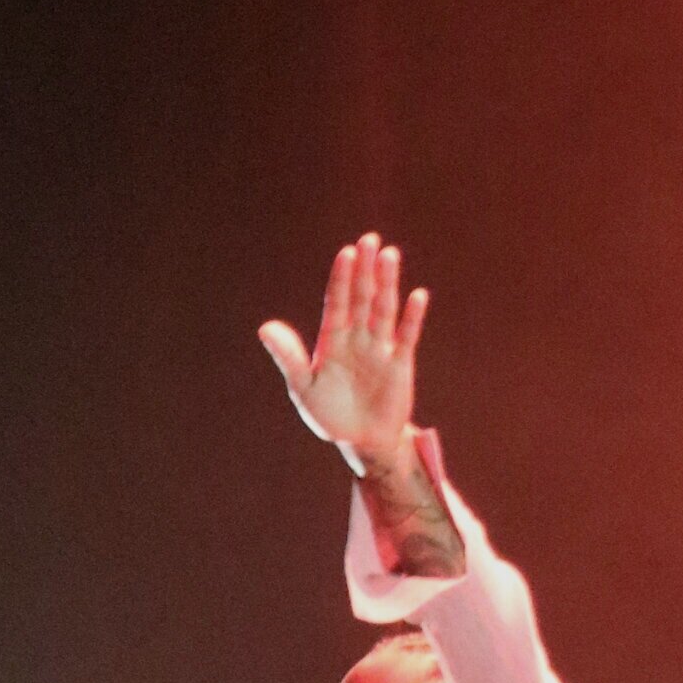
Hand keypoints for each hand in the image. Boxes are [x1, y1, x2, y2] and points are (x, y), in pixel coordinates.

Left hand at [258, 234, 428, 477]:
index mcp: (332, 341)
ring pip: (383, 310)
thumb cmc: (329, 415)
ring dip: (387, 283)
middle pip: (362, 297)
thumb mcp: (304, 388)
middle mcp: (357, 338)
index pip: (337, 302)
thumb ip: (289, 357)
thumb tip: (265, 328)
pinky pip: (407, 336)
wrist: (362, 442)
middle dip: (364, 269)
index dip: (341, 278)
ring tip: (389, 255)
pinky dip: (412, 317)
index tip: (346, 253)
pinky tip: (417, 295)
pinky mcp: (400, 364)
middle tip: (369, 239)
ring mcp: (379, 348)